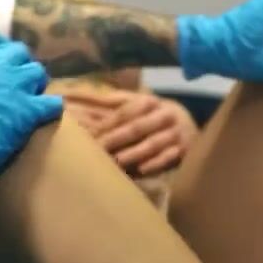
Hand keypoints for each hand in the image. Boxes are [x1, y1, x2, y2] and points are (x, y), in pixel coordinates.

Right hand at [0, 33, 64, 199]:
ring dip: (36, 81)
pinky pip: (51, 101)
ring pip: (37, 72)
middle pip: (19, 52)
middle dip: (19, 63)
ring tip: (33, 94)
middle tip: (17, 79)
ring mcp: (13, 90)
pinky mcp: (27, 113)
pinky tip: (46, 112)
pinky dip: (51, 106)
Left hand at [67, 87, 198, 175]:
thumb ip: (108, 100)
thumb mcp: (136, 102)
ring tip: (117, 161)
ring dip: (134, 152)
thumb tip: (72, 93)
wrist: (190, 126)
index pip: (125, 112)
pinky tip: (142, 169)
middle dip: (116, 139)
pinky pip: (169, 157)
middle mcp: (164, 115)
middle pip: (137, 127)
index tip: (89, 134)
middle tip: (98, 150)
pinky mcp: (184, 150)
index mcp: (149, 101)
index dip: (107, 123)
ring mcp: (176, 133)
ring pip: (153, 143)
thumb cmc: (153, 114)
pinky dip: (156, 163)